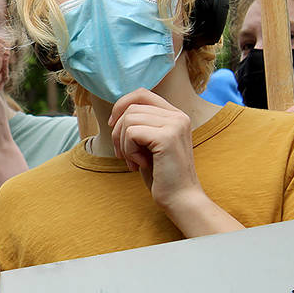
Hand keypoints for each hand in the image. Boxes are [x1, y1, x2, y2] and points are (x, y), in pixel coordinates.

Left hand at [108, 89, 198, 208]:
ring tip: (134, 161)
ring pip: (128, 120)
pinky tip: (141, 165)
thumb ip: (141, 124)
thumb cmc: (161, 174)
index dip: (121, 105)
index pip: (141, 94)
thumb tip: (116, 112)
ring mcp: (175, 125)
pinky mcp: (167, 137)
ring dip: (123, 144)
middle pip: (131, 109)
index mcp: (175, 115)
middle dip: (118, 132)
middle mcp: (178, 116)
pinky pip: (131, 133)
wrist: (180, 199)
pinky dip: (129, 151)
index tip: (113, 125)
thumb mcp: (149, 144)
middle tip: (124, 155)